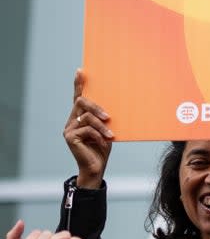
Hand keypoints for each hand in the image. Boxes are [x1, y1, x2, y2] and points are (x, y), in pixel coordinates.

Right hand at [63, 68, 112, 188]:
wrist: (96, 168)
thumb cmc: (102, 148)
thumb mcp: (106, 131)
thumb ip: (104, 120)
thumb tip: (111, 110)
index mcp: (80, 117)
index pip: (78, 98)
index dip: (78, 84)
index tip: (81, 71)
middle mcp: (71, 120)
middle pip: (81, 103)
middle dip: (96, 108)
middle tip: (109, 117)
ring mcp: (69, 128)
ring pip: (86, 117)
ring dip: (101, 126)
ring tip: (110, 136)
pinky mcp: (69, 136)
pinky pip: (86, 129)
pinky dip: (98, 135)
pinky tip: (103, 143)